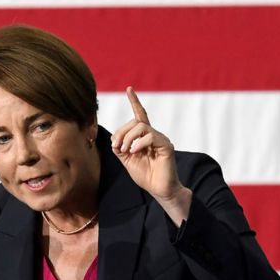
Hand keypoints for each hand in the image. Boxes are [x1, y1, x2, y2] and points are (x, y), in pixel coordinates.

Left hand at [111, 87, 190, 222]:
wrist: (158, 189)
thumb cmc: (145, 175)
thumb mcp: (127, 160)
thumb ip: (120, 148)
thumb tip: (113, 139)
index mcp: (144, 137)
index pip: (140, 115)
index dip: (135, 101)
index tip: (129, 89)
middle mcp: (153, 135)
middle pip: (135, 122)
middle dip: (121, 132)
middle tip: (116, 147)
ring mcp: (161, 139)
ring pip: (141, 127)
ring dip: (128, 137)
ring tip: (125, 150)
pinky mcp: (166, 146)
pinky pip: (150, 136)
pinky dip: (138, 143)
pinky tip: (134, 152)